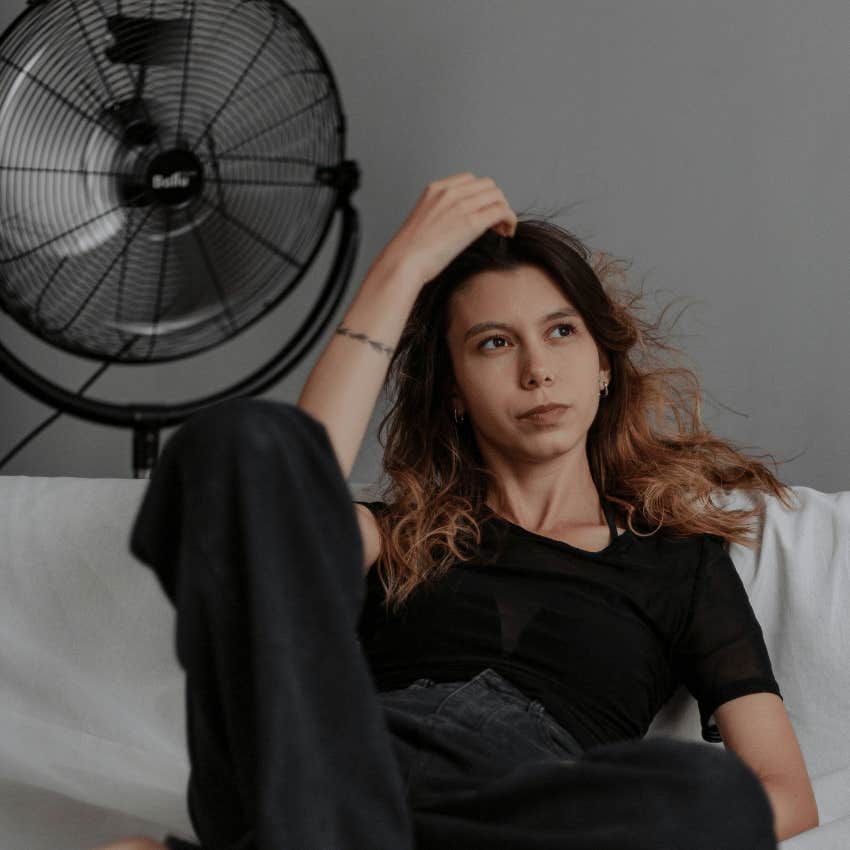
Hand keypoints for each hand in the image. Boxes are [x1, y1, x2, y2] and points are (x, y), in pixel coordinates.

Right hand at [371, 172, 517, 284]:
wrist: (403, 262)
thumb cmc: (409, 252)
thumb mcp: (423, 221)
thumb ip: (440, 215)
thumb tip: (456, 225)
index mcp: (435, 189)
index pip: (470, 180)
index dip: (482, 195)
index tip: (482, 211)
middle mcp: (450, 192)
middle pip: (488, 185)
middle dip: (495, 202)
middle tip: (496, 222)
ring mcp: (461, 205)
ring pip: (498, 196)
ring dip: (504, 211)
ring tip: (502, 229)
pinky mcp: (471, 223)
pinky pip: (501, 211)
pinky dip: (509, 220)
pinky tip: (506, 233)